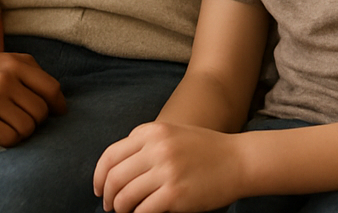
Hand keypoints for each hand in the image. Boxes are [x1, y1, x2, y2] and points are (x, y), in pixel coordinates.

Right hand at [0, 51, 66, 148]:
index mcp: (15, 62)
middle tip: (23, 120)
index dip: (57, 105)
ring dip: (22, 133)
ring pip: (27, 127)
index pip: (51, 88)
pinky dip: (8, 141)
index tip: (56, 113)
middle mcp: (5, 78)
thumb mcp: (3, 62)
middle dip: (36, 121)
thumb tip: (60, 103)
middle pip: (40, 112)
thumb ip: (32, 73)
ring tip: (10, 127)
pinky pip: (9, 138)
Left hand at [94, 122, 245, 212]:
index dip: (98, 176)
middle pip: (114, 178)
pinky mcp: (175, 194)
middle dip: (108, 196)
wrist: (238, 161)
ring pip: (125, 197)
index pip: (110, 156)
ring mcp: (166, 172)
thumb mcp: (172, 133)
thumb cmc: (205, 149)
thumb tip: (116, 165)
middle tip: (111, 206)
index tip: (99, 189)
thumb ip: (145, 142)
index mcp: (152, 132)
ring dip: (120, 209)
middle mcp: (156, 149)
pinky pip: (142, 211)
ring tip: (126, 212)